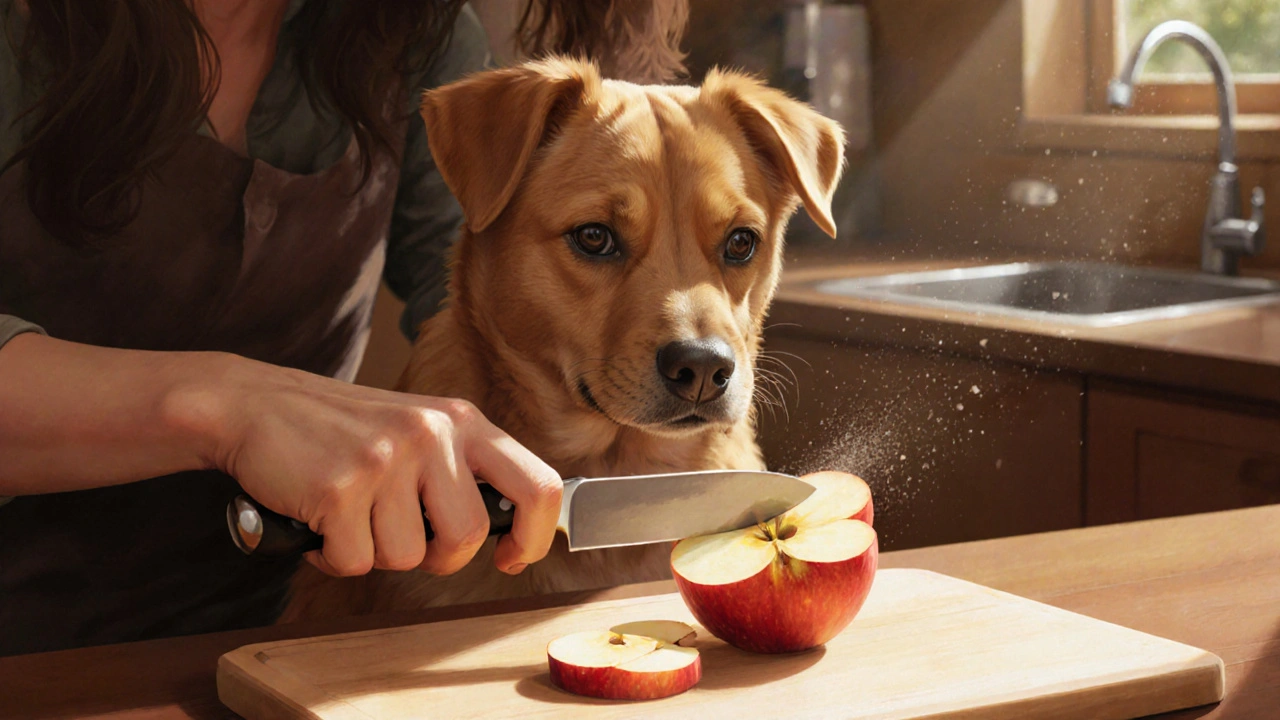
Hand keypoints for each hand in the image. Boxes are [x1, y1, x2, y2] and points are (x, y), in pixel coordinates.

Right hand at [199, 356, 562, 576]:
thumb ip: (463, 471)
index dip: (535, 535)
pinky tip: (319, 520)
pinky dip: (332, 556)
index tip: (513, 557)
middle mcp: (432, 433)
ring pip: (407, 556)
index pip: (538, 485)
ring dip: (374, 552)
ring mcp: (387, 458)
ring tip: (349, 513)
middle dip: (437, 557)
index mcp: (462, 421)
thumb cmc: (343, 432)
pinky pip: (354, 561)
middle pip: (468, 537)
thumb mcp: (419, 431)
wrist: (256, 404)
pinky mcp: (340, 487)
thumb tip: (514, 531)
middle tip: (402, 537)